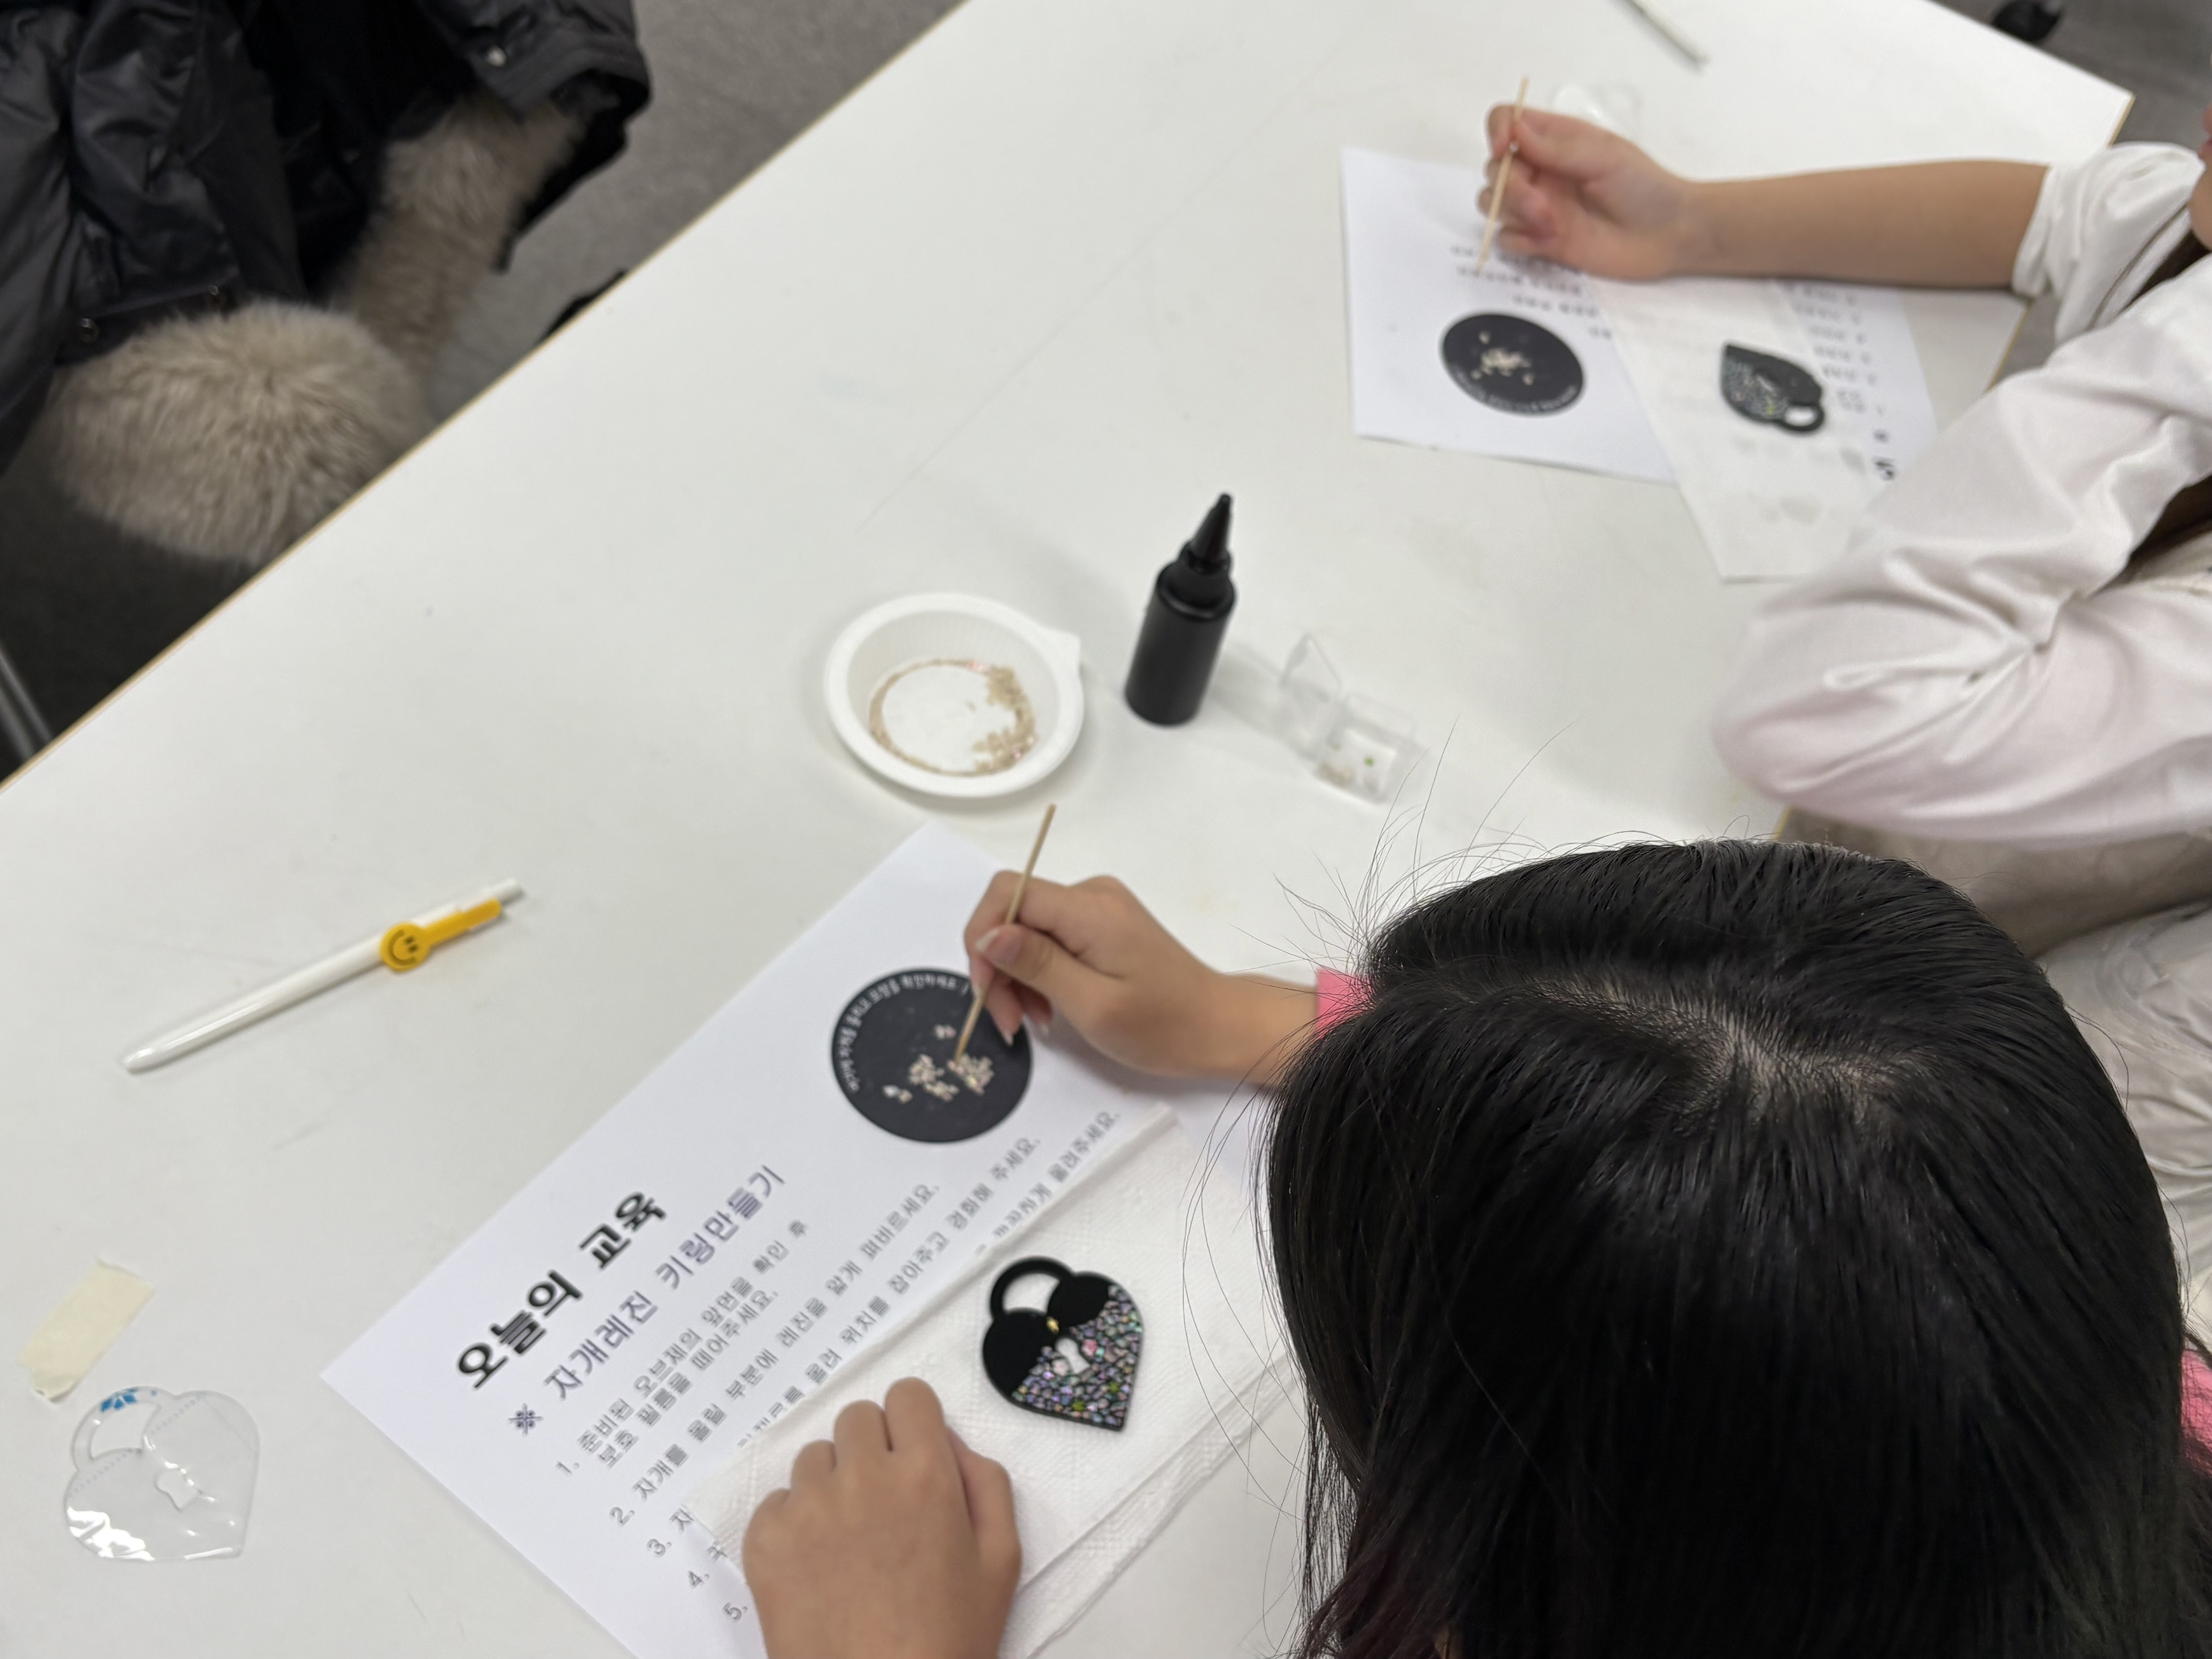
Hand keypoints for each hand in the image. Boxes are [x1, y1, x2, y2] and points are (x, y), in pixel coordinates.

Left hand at [743, 1379, 1018, 1658]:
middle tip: (885, 1503)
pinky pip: (777, 1501)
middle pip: (858, 1419)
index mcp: (925, 1476)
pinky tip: (819, 1565)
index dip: (914, 1423)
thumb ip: (986, 1483)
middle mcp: (863, 1478)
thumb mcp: (1001, 1561)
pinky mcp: (766, 1542)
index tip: (913, 1453)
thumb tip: (950, 1442)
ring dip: (834, 1484)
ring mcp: (808, 1509)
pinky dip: (795, 1523)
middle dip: (874, 1449)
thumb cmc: (946, 1641)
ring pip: (815, 1457)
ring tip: (851, 1542)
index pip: (908, 1396)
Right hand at [960, 873, 1315, 1083]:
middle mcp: (1092, 896)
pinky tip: (1050, 1008)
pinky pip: (1051, 940)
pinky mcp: (1102, 926)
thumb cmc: (1162, 1025)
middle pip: (1015, 913)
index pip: (1007, 893)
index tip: (986, 988)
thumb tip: (988, 934)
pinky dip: (1040, 974)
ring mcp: (1099, 909)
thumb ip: (1038, 964)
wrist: (1217, 1027)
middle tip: (1010, 1022)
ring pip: (1028, 930)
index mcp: (1090, 908)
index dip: (981, 936)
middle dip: (999, 967)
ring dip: (1018, 977)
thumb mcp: (1092, 1003)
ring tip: (1034, 1021)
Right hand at [1481, 107, 1698, 278]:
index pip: (1508, 120)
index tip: (1504, 150)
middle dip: (1509, 187)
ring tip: (1550, 225)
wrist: (1667, 236)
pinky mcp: (1541, 241)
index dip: (1498, 131)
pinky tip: (1548, 242)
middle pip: (1494, 169)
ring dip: (1513, 213)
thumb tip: (1515, 128)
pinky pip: (1506, 239)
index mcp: (1556, 140)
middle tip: (1542, 206)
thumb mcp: (1605, 156)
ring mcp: (1539, 206)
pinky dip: (1519, 240)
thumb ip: (1557, 147)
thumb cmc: (1645, 187)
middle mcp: (1541, 171)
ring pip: (1493, 203)